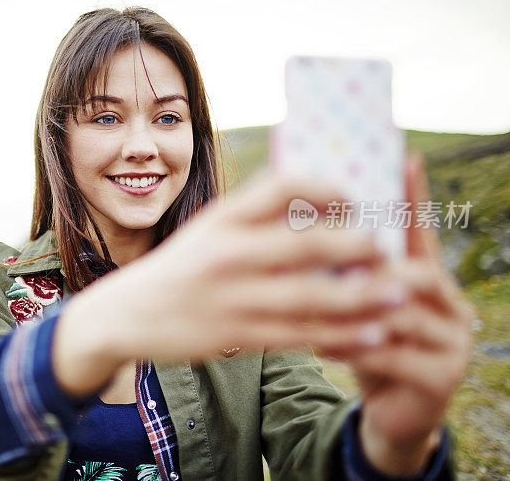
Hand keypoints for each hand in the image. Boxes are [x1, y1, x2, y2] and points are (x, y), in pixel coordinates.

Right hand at [65, 170, 399, 366]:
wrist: (124, 314)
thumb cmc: (177, 268)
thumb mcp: (206, 230)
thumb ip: (254, 218)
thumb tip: (320, 209)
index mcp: (221, 218)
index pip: (283, 186)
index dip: (327, 189)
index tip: (354, 200)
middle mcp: (227, 253)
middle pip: (309, 245)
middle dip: (359, 248)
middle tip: (388, 251)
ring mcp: (231, 297)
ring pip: (312, 299)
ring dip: (363, 298)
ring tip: (398, 296)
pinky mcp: (234, 336)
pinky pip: (298, 337)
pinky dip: (339, 335)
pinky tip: (368, 334)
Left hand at [339, 153, 475, 474]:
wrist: (390, 413)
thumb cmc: (367, 345)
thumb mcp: (357, 305)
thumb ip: (347, 272)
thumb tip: (309, 227)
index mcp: (429, 279)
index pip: (424, 231)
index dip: (415, 196)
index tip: (406, 158)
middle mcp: (451, 304)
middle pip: (415, 271)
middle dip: (368, 270)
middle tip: (325, 265)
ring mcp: (454, 341)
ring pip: (400, 313)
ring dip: (350, 311)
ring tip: (309, 309)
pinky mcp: (443, 377)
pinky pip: (392, 355)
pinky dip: (351, 348)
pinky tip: (321, 345)